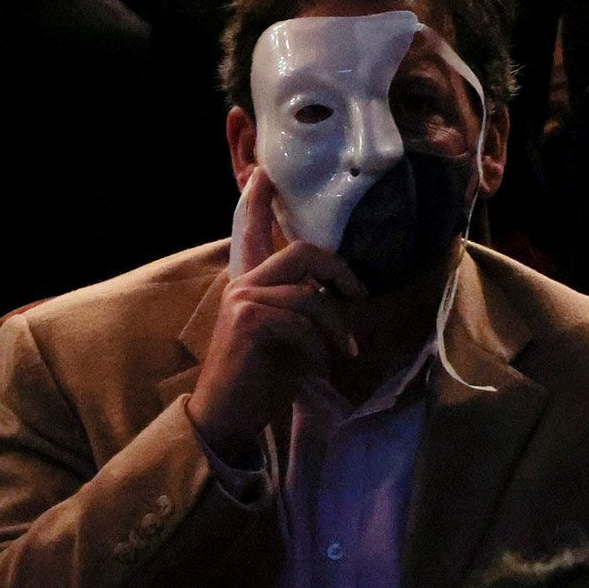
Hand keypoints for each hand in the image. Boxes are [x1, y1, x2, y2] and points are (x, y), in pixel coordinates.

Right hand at [187, 174, 364, 463]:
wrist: (229, 416)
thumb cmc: (263, 377)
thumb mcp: (290, 335)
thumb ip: (304, 306)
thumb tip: (342, 295)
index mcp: (251, 282)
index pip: (252, 231)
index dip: (258, 201)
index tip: (264, 171)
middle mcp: (243, 283)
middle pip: (302, 252)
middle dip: (340, 272)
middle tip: (358, 297)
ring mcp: (243, 300)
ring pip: (309, 295)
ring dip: (337, 326)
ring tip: (345, 351)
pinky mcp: (249, 322)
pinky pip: (302, 322)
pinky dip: (319, 347)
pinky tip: (318, 368)